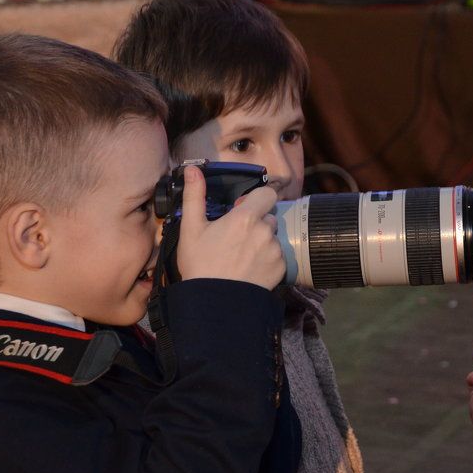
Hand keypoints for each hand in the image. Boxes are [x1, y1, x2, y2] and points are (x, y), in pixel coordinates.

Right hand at [174, 165, 283, 288]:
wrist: (215, 302)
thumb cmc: (200, 265)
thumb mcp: (191, 228)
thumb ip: (195, 196)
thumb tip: (192, 169)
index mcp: (245, 218)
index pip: (267, 193)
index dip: (256, 199)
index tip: (242, 210)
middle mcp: (265, 231)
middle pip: (269, 216)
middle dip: (257, 222)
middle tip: (236, 238)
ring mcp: (275, 250)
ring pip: (273, 237)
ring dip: (262, 241)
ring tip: (242, 256)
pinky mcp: (281, 268)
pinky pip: (278, 256)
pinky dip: (268, 259)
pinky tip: (250, 267)